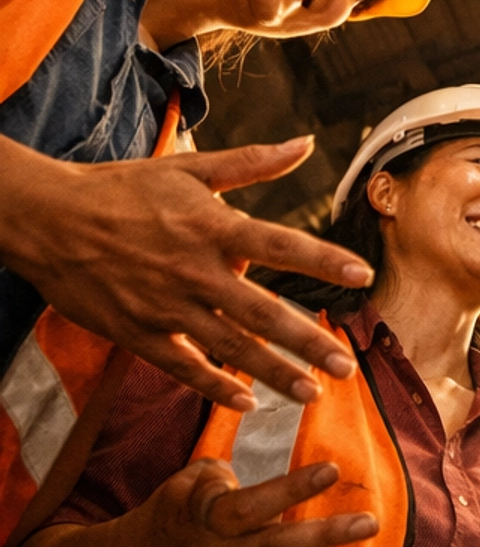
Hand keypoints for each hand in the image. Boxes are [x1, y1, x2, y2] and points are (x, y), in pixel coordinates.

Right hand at [0, 136, 373, 408]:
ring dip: (273, 374)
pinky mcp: (138, 333)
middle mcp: (195, 271)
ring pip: (230, 349)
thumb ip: (252, 162)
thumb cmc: (122, 188)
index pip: (282, 245)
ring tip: (311, 393)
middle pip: (263, 313)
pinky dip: (214, 387)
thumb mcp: (189, 168)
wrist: (49, 219)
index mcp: (212, 227)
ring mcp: (166, 307)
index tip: (363, 277)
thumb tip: (306, 144)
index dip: (323, 261)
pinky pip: (183, 367)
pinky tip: (244, 403)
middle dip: (308, 343)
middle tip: (344, 366)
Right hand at [122, 455, 376, 546]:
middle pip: (274, 546)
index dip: (292, 489)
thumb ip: (225, 477)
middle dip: (324, 535)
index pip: (251, 505)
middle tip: (369, 523)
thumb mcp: (188, 482)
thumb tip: (263, 480)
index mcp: (203, 518)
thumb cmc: (175, 510)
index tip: (332, 471)